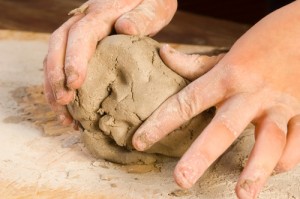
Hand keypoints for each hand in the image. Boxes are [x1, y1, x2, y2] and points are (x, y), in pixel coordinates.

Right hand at [43, 0, 176, 124]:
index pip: (81, 34)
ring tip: (63, 114)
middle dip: (57, 76)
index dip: (74, 58)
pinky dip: (61, 85)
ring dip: (54, 85)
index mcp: (102, 12)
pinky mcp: (80, 43)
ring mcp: (79, 32)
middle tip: (64, 102)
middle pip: (59, 45)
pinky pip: (63, 62)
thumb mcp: (154, 6)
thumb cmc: (152, 2)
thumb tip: (125, 27)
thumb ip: (142, 17)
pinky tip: (67, 108)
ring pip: (55, 56)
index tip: (74, 83)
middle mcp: (84, 20)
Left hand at [132, 1, 299, 197]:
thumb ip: (195, 62)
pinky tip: (272, 171)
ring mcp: (280, 105)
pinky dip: (286, 160)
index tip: (140, 142)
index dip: (160, 123)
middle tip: (181, 180)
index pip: (186, 102)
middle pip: (223, 128)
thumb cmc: (261, 43)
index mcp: (227, 76)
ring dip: (256, 169)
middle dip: (201, 156)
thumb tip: (165, 54)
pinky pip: (297, 143)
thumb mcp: (227, 52)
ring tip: (242, 194)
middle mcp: (250, 94)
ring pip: (270, 141)